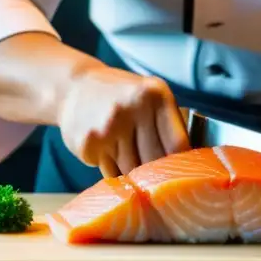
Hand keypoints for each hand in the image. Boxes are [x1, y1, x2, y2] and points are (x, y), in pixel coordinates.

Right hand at [56, 64, 190, 176]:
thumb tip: (186, 167)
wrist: (74, 86)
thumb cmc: (121, 95)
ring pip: (131, 171)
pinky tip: (107, 152)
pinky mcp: (89, 143)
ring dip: (132, 173)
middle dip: (154, 172)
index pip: (177, 144)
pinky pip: (110, 173)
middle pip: (154, 162)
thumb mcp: (149, 95)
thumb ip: (167, 123)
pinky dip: (112, 170)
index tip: (179, 174)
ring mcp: (109, 126)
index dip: (179, 164)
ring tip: (126, 154)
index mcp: (155, 94)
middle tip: (152, 172)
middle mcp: (133, 107)